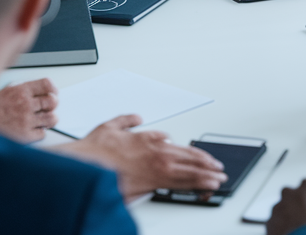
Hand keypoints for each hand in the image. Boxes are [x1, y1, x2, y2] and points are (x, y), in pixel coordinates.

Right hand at [0, 78, 58, 142]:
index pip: (46, 84)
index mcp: (21, 90)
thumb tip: (43, 90)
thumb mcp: (8, 90)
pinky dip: (39, 133)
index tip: (53, 94)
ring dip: (49, 120)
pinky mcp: (25, 135)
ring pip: (52, 118)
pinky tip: (32, 129)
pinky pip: (42, 133)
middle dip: (52, 105)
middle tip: (47, 108)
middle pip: (52, 101)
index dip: (53, 90)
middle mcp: (25, 104)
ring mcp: (26, 120)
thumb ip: (26, 89)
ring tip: (43, 120)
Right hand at [58, 114, 227, 198]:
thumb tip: (136, 117)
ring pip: (189, 171)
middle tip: (218, 169)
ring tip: (218, 179)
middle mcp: (157, 152)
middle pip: (189, 158)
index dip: (192, 153)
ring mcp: (157, 168)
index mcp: (149, 139)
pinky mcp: (153, 183)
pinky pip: (180, 185)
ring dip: (207, 174)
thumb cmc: (96, 149)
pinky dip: (197, 184)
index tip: (200, 157)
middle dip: (206, 164)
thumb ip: (126, 120)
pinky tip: (206, 187)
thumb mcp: (111, 126)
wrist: (86, 165)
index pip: (178, 147)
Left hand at [266, 179, 305, 234]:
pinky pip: (275, 224)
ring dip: (290, 218)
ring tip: (301, 230)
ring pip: (284, 211)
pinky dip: (282, 229)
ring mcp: (278, 208)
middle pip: (294, 198)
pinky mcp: (270, 222)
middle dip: (300, 207)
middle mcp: (289, 193)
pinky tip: (292, 234)